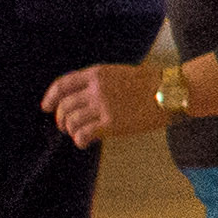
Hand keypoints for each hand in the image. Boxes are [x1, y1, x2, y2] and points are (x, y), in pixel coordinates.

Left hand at [42, 61, 167, 149]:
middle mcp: (95, 89)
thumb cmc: (150, 83)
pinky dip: (79, 140)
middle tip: (64, 126)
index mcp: (96, 74)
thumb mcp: (119, 74)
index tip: (45, 107)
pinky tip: (84, 142)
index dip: (50, 97)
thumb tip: (82, 99)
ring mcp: (103, 106)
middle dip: (60, 118)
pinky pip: (84, 134)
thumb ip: (98, 83)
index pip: (62, 85)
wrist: (171, 91)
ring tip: (77, 134)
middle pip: (64, 106)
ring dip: (70, 130)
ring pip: (71, 121)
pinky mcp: (111, 124)